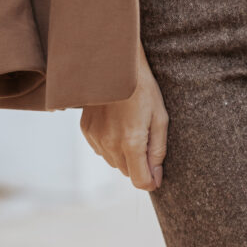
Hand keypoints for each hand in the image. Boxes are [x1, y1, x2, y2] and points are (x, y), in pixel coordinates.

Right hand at [80, 44, 168, 190]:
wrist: (114, 65)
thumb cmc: (143, 89)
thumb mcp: (160, 118)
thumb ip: (158, 151)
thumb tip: (156, 178)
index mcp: (131, 142)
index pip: (140, 180)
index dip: (151, 181)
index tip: (157, 174)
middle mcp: (110, 143)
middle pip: (127, 172)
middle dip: (139, 164)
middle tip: (146, 139)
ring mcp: (95, 137)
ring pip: (113, 162)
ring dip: (124, 154)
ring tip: (131, 128)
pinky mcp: (86, 130)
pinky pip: (101, 150)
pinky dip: (110, 144)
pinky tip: (117, 124)